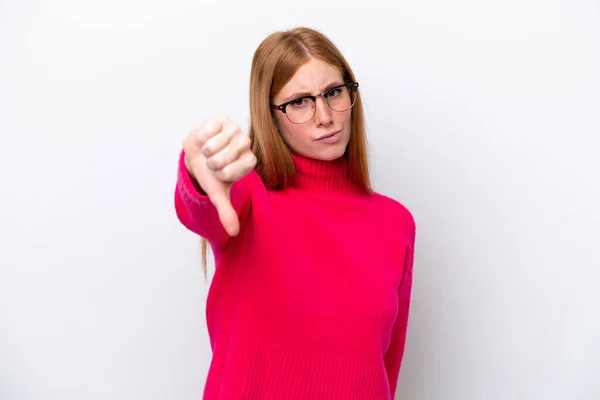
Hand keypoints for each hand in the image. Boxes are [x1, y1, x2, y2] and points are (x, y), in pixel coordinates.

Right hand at [183, 116, 256, 236]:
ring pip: (214, 146)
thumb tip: (234, 233)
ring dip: (206, 151)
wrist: (196, 153)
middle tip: (213, 162)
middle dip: (212, 164)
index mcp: (249, 161)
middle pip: (223, 159)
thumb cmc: (211, 173)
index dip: (223, 173)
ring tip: (208, 151)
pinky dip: (201, 138)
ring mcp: (235, 129)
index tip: (221, 173)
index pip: (237, 170)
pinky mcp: (221, 119)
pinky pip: (207, 132)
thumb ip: (226, 211)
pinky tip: (205, 139)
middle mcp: (246, 144)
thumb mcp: (217, 192)